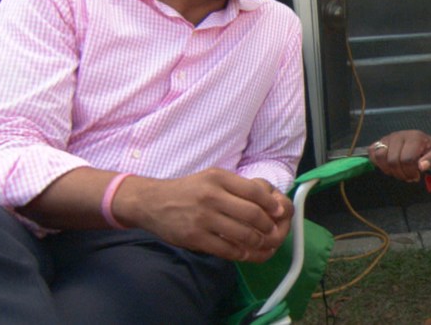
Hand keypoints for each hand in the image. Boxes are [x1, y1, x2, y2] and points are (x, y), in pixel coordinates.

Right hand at [118, 169, 292, 262]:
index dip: (271, 204)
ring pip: (241, 233)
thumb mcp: (211, 178)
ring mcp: (202, 218)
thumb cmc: (187, 190)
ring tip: (262, 243)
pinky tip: (245, 252)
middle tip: (273, 231)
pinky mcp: (194, 237)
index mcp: (218, 178)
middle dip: (267, 225)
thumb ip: (236, 187)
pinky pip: (225, 249)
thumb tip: (268, 200)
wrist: (152, 202)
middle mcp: (211, 196)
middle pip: (252, 214)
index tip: (279, 212)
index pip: (254, 192)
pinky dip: (240, 253)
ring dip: (257, 242)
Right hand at [369, 130, 430, 182]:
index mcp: (415, 137)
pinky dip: (378, 163)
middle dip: (401, 173)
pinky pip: (372, 152)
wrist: (430, 144)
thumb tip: (421, 166)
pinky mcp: (381, 141)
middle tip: (409, 176)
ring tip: (399, 172)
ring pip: (380, 156)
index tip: (417, 176)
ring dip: (389, 170)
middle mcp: (400, 135)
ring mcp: (389, 138)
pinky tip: (389, 167)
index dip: (410, 172)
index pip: (407, 159)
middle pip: (392, 160)